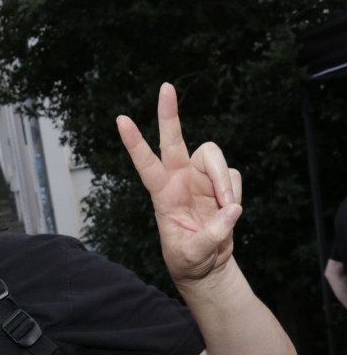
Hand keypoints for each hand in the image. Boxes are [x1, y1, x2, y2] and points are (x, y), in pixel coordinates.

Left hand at [117, 83, 242, 284]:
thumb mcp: (192, 254)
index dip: (134, 142)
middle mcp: (179, 179)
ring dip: (224, 180)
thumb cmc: (189, 260)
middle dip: (169, 114)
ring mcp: (201, 179)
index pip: (144, 163)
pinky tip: (229, 212)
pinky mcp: (221, 183)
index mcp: (161, 193)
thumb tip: (231, 210)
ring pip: (214, 157)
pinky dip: (234, 193)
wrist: (207, 267)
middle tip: (165, 87)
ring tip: (225, 207)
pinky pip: (234, 177)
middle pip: (174, 140)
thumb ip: (210, 234)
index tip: (121, 119)